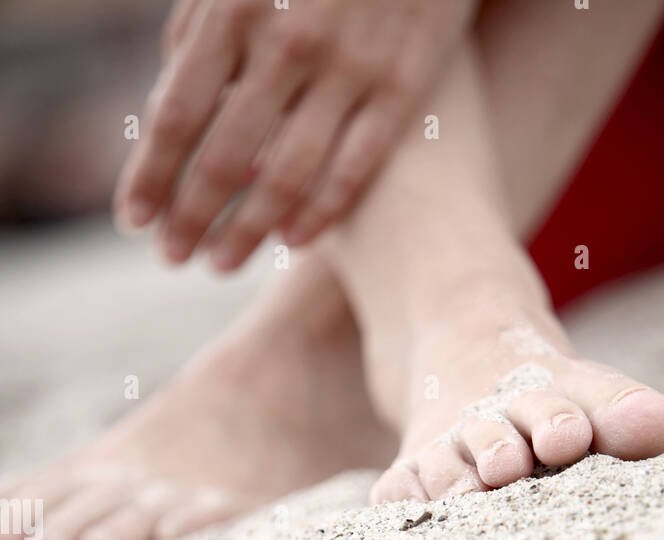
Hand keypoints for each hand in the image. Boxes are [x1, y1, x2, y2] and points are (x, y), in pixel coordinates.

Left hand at [114, 0, 474, 269]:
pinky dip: (319, 213)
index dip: (150, 177)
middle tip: (172, 258)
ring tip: (221, 264)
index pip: (176, 116)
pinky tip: (292, 241)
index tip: (133, 221)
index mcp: (235, 9)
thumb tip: (163, 104)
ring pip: (288, 177)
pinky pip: (355, 169)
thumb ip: (199, 31)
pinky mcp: (403, 87)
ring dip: (247, 232)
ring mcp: (350, 69)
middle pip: (226, 159)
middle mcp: (289, 43)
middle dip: (191, 218)